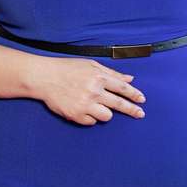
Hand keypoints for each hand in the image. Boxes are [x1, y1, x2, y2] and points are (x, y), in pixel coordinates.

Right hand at [28, 56, 146, 125]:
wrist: (44, 77)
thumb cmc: (67, 69)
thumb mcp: (90, 65)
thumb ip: (111, 73)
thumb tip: (130, 79)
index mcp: (98, 77)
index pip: (122, 88)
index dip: (135, 95)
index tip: (142, 100)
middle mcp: (93, 91)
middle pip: (119, 104)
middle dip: (132, 110)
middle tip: (140, 114)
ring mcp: (85, 104)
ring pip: (107, 116)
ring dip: (105, 113)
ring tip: (95, 106)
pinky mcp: (76, 115)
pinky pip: (91, 122)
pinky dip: (90, 117)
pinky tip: (82, 108)